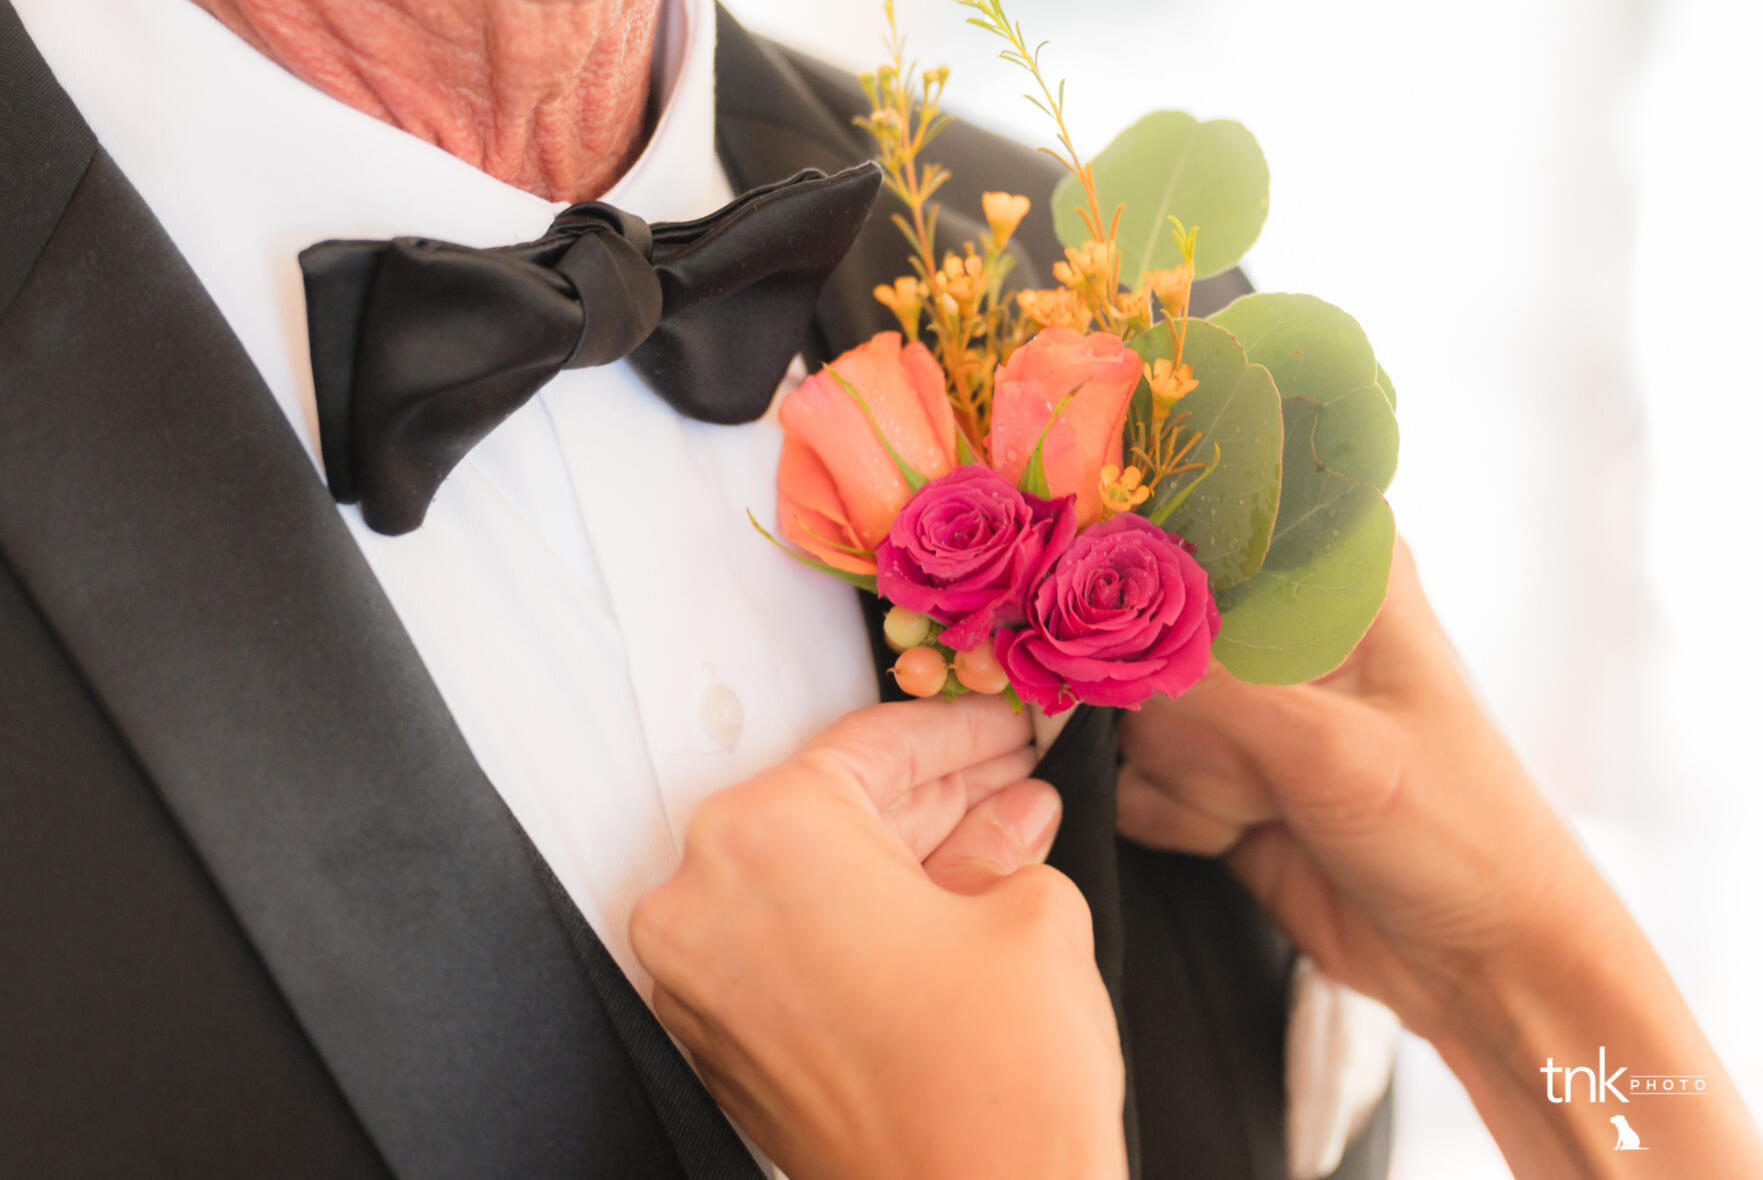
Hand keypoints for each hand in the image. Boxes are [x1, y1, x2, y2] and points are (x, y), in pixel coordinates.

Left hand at [631, 696, 1126, 1179]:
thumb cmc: (996, 1086)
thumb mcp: (1029, 913)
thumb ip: (1003, 841)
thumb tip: (1006, 816)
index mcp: (764, 835)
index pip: (869, 747)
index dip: (958, 733)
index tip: (1002, 730)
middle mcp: (705, 901)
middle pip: (829, 811)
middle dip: (932, 796)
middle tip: (1007, 780)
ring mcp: (702, 981)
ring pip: (806, 880)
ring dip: (900, 857)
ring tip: (997, 835)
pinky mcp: (720, 1045)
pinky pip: (786, 946)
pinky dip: (857, 923)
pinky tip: (944, 904)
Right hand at [1117, 538, 1762, 1175]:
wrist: (1479, 962)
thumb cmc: (1454, 831)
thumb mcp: (1330, 746)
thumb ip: (1208, 683)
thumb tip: (1102, 633)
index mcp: (1338, 575)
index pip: (1204, 524)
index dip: (1151, 568)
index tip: (1135, 627)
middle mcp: (1283, 627)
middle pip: (1151, 634)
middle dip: (1187, 716)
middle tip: (1261, 762)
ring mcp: (1246, 704)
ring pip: (1137, 714)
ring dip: (1189, 776)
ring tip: (1270, 806)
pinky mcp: (1217, 773)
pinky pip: (1138, 778)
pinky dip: (1179, 815)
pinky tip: (1244, 834)